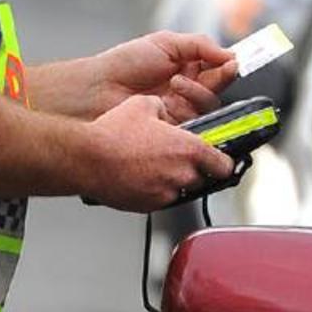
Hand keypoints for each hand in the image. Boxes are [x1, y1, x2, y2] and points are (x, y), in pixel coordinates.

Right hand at [81, 95, 233, 212]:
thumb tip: (164, 111)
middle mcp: (182, 174)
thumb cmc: (112, 134)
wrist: (86, 158)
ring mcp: (166, 193)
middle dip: (192, 168)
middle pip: (202, 178)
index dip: (222, 161)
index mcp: (189, 149)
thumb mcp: (143, 105)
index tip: (218, 160)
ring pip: (179, 189)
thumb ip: (163, 109)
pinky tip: (137, 176)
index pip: (224, 164)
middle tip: (173, 157)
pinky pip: (159, 199)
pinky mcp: (148, 206)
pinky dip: (153, 190)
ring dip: (172, 180)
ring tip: (150, 166)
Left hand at [88, 31, 237, 123]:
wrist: (98, 88)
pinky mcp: (176, 126)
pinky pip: (196, 121)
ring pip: (210, 104)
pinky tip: (174, 96)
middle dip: (223, 77)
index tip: (234, 61)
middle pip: (219, 86)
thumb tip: (230, 54)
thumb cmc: (125, 63)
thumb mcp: (165, 43)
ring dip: (199, 91)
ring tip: (176, 81)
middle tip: (223, 70)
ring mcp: (182, 107)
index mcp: (187, 65)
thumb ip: (199, 45)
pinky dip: (189, 107)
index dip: (229, 64)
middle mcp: (188, 87)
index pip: (218, 66)